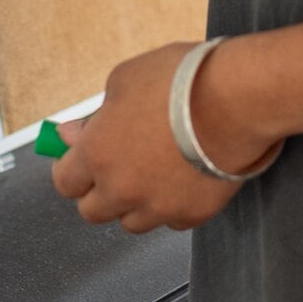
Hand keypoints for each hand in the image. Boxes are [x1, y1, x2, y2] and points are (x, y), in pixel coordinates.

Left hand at [49, 41, 276, 234]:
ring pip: (132, 221)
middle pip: (93, 211)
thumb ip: (95, 115)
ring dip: (135, 202)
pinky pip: (172, 220)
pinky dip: (172, 205)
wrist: (237, 99)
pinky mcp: (193, 215)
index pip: (65, 182)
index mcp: (97, 155)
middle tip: (117, 164)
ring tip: (155, 169)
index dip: (72, 168)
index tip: (80, 157)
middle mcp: (122, 190)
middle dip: (100, 189)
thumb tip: (73, 134)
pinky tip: (184, 175)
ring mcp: (159, 208)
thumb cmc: (182, 81)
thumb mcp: (125, 80)